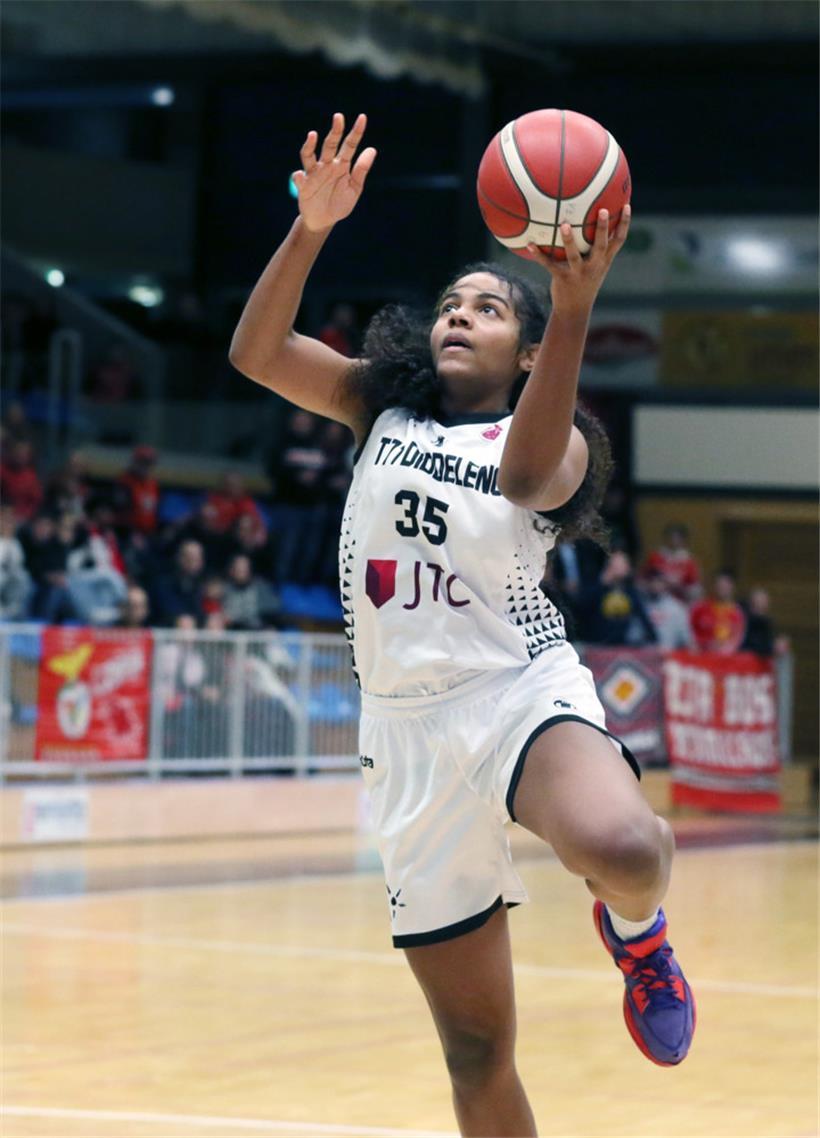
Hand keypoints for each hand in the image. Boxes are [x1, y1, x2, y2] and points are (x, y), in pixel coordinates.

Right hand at [292, 113, 376, 232]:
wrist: (324, 220)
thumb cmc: (340, 203)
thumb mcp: (354, 189)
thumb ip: (361, 170)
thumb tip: (372, 148)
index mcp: (342, 165)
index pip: (350, 145)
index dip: (356, 132)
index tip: (362, 117)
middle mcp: (327, 165)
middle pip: (330, 144)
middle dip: (335, 131)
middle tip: (339, 117)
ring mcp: (314, 173)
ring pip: (310, 155)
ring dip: (310, 145)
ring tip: (312, 134)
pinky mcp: (303, 185)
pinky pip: (299, 178)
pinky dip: (298, 176)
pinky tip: (300, 176)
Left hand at [527, 205, 630, 316]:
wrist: (574, 310)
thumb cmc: (585, 283)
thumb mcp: (596, 268)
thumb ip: (597, 249)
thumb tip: (594, 223)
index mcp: (604, 261)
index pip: (619, 241)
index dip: (625, 224)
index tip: (626, 206)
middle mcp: (594, 266)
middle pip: (601, 245)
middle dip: (602, 228)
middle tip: (602, 210)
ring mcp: (578, 273)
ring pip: (574, 255)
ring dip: (569, 240)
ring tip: (563, 224)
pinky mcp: (562, 279)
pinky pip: (549, 265)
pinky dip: (539, 255)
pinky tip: (530, 243)